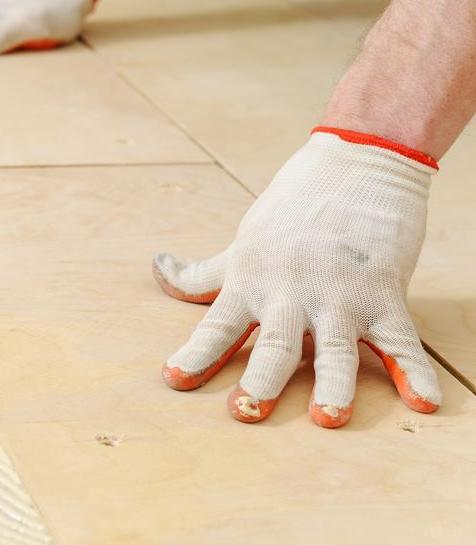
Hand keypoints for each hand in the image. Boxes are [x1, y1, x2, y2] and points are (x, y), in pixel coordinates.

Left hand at [152, 127, 441, 427]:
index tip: (174, 380)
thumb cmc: (291, 210)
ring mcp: (340, 296)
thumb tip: (159, 269)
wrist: (354, 164)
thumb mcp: (241, 243)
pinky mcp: (383, 295)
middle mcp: (291, 293)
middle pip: (274, 343)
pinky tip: (423, 402)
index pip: (217, 325)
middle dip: (261, 379)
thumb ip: (203, 274)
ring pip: (335, 348)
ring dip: (332, 384)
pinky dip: (414, 372)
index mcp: (251, 282)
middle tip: (247, 411)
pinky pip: (401, 340)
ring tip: (327, 418)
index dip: (197, 355)